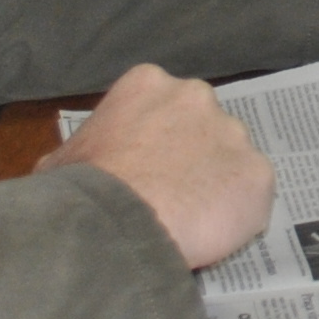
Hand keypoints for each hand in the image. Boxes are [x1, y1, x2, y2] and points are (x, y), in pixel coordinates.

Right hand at [44, 63, 274, 268]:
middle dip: (192, 156)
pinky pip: (252, 197)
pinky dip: (238, 216)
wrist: (115, 223)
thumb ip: (80, 153)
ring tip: (190, 220)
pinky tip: (212, 235)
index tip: (146, 168)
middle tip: (171, 194)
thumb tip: (68, 170)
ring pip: (231, 161)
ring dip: (217, 185)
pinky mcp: (258, 174)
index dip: (155, 141)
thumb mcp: (60, 161)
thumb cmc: (81, 188)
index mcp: (148, 83)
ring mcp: (233, 134)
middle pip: (203, 127)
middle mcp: (197, 97)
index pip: (162, 107)